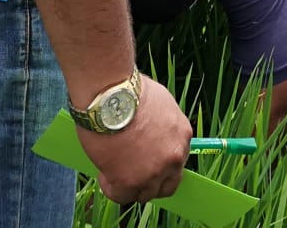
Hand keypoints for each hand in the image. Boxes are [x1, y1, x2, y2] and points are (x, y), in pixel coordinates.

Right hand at [77, 76, 190, 204]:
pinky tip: (104, 174)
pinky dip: (111, 188)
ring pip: (145, 194)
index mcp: (182, 135)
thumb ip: (162, 123)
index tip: (145, 159)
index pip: (176, 161)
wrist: (110, 95)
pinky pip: (121, 196)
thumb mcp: (159, 102)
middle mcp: (173, 157)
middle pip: (167, 184)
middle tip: (133, 173)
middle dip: (151, 182)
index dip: (159, 162)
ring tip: (114, 172)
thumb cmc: (128, 90)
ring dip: (131, 186)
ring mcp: (153, 172)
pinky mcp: (129, 181)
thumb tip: (152, 130)